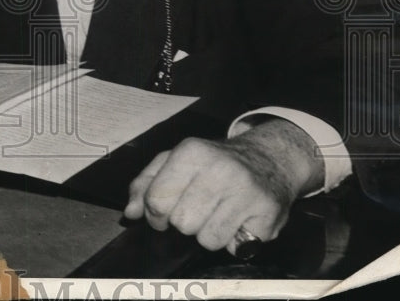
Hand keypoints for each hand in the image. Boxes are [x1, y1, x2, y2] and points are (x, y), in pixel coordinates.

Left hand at [123, 118, 323, 253]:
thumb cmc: (214, 163)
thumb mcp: (176, 160)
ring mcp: (247, 191)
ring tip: (219, 214)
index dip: (156, 215)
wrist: (269, 159)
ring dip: (210, 234)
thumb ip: (146, 184)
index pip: (157, 201)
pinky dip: (235, 241)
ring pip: (208, 240)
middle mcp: (220, 169)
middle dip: (185, 223)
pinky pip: (236, 248)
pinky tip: (239, 220)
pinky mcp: (268, 214)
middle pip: (182, 223)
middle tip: (198, 209)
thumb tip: (130, 213)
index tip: (165, 212)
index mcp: (191, 152)